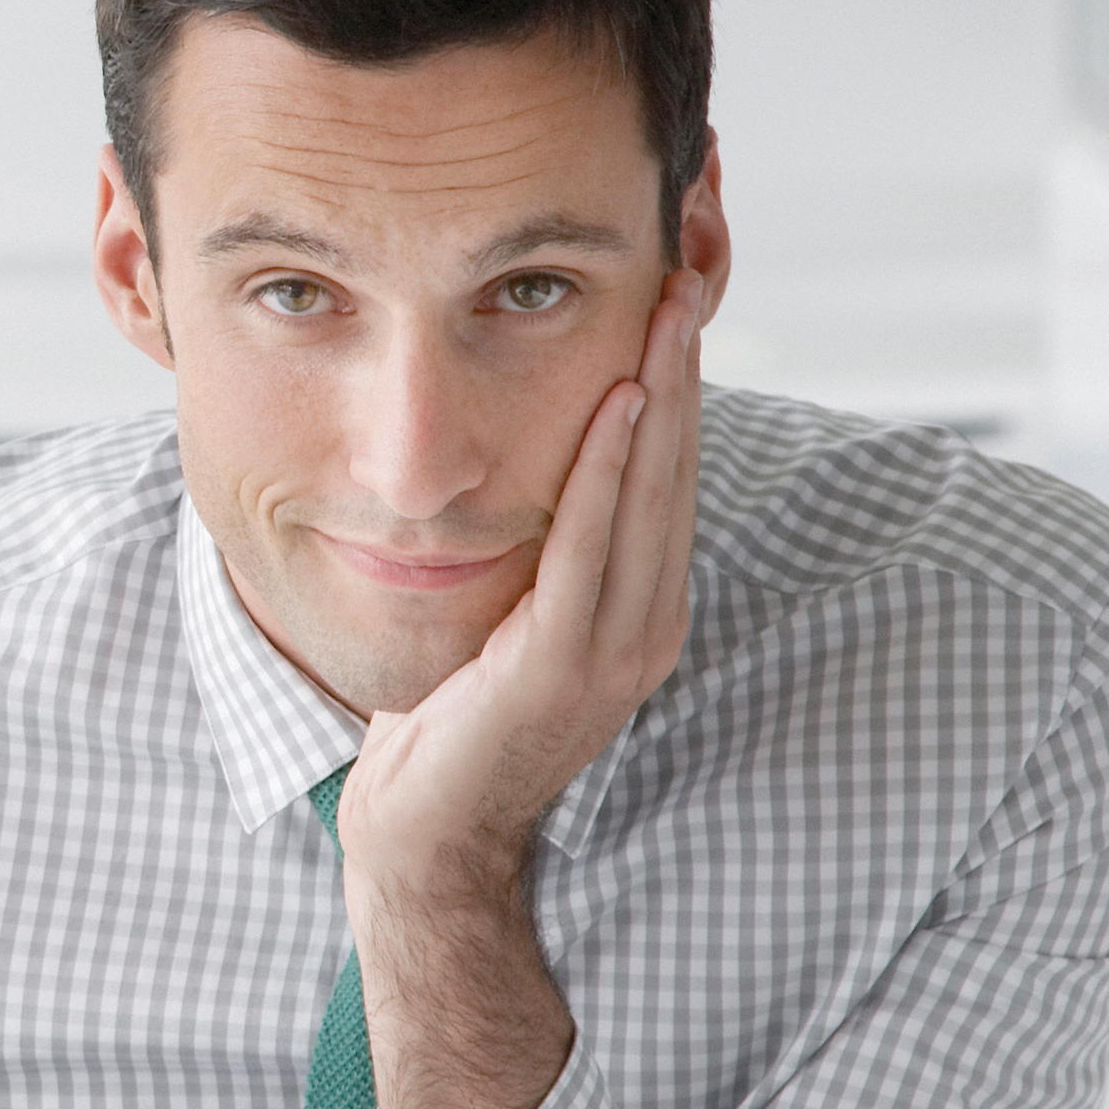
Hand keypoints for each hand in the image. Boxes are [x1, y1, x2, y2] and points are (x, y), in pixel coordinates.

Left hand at [336, 266, 704, 1108]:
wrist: (421, 834)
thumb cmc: (449, 722)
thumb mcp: (509, 617)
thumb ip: (540, 555)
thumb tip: (538, 468)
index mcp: (639, 614)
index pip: (664, 482)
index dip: (678, 391)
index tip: (676, 303)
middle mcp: (644, 628)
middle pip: (672, 475)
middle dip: (683, 373)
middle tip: (688, 274)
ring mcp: (614, 651)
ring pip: (644, 498)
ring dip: (661, 399)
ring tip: (668, 312)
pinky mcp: (561, 665)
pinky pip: (588, 547)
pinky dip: (605, 472)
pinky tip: (618, 403)